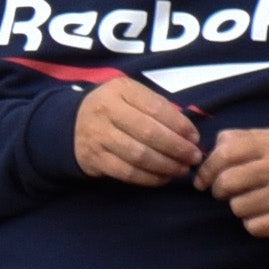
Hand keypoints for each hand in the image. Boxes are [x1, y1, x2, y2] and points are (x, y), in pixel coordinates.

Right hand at [71, 77, 203, 187]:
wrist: (73, 124)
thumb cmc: (115, 109)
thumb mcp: (132, 97)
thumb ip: (159, 109)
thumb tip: (190, 135)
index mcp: (120, 90)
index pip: (156, 108)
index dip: (180, 125)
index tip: (195, 138)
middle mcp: (105, 110)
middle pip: (149, 133)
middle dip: (177, 148)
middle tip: (194, 158)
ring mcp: (97, 135)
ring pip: (139, 155)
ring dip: (167, 166)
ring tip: (182, 169)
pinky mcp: (94, 158)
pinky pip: (127, 172)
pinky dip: (150, 178)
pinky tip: (164, 178)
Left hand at [199, 128, 268, 237]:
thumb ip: (242, 138)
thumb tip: (212, 147)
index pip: (225, 154)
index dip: (207, 168)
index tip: (203, 178)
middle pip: (226, 183)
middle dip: (218, 189)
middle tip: (224, 190)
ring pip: (237, 207)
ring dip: (238, 205)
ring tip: (250, 199)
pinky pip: (254, 227)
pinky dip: (253, 222)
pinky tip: (262, 213)